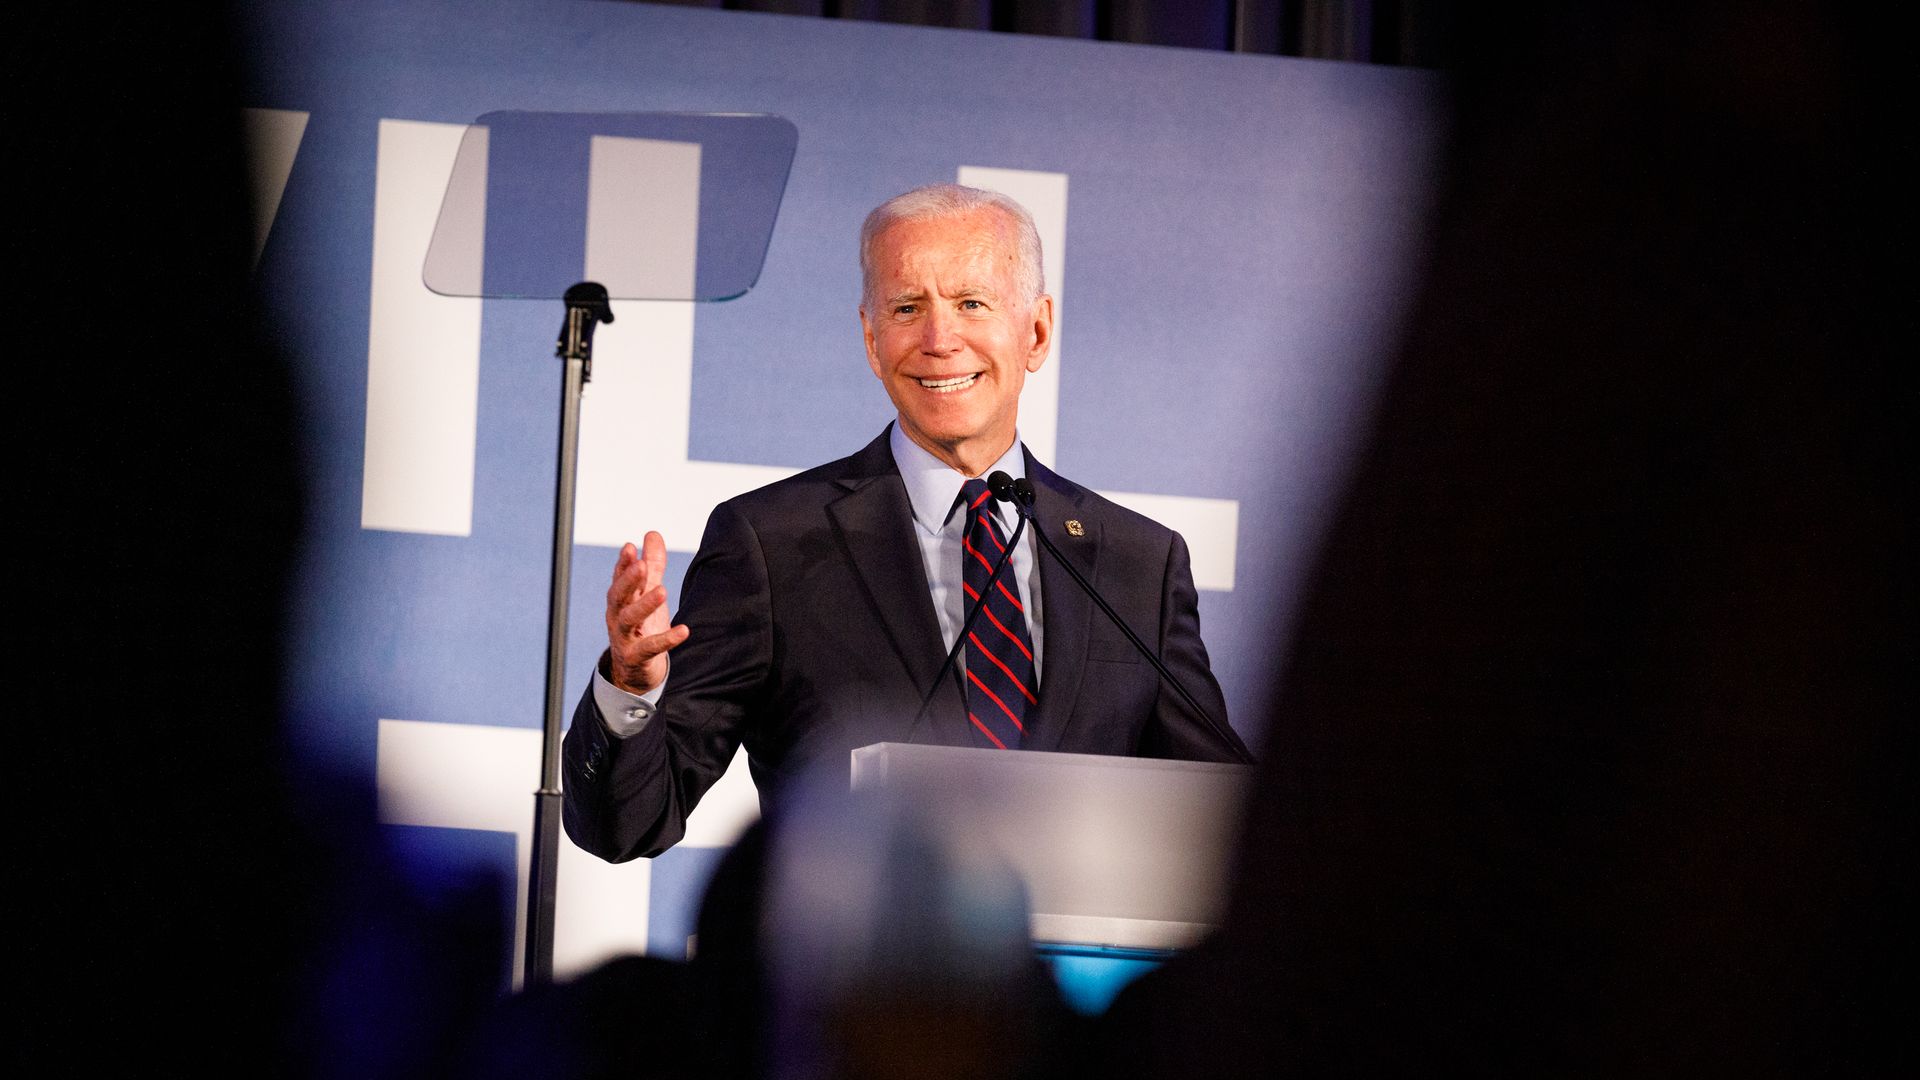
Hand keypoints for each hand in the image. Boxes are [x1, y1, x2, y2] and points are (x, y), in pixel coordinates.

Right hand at [604, 531, 689, 694]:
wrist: (634, 670)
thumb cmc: (641, 625)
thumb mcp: (647, 593)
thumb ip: (652, 565)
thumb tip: (652, 533)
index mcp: (620, 600)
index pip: (619, 578)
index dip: (623, 564)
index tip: (630, 547)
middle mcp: (617, 616)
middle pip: (618, 596)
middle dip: (628, 580)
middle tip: (641, 565)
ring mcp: (624, 638)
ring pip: (628, 619)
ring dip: (645, 605)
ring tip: (662, 591)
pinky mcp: (635, 657)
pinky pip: (649, 648)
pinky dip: (666, 639)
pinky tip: (684, 630)